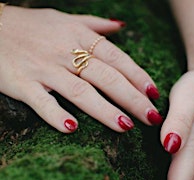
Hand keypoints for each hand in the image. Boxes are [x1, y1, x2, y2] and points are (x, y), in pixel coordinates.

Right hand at [0, 6, 162, 132]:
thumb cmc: (30, 25)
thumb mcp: (64, 18)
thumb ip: (95, 25)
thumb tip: (121, 26)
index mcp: (79, 37)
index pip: (117, 58)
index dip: (138, 76)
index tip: (155, 94)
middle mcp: (65, 53)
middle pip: (107, 78)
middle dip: (132, 99)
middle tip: (152, 117)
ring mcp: (43, 68)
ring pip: (80, 92)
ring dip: (105, 110)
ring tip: (125, 127)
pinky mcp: (21, 83)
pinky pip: (41, 102)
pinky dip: (55, 115)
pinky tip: (72, 129)